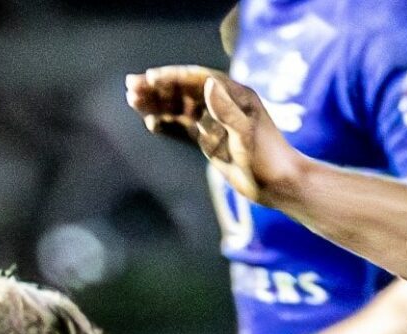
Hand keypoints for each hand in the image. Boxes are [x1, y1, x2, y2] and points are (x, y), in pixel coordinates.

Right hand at [128, 65, 305, 206]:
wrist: (276, 183)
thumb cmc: (267, 158)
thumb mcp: (246, 133)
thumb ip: (226, 110)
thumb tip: (207, 84)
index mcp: (234, 95)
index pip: (198, 79)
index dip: (173, 77)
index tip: (150, 78)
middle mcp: (222, 104)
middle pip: (184, 91)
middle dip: (157, 87)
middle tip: (130, 86)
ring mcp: (214, 122)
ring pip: (179, 108)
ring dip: (156, 103)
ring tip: (132, 100)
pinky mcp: (209, 139)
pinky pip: (182, 128)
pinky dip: (166, 124)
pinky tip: (150, 122)